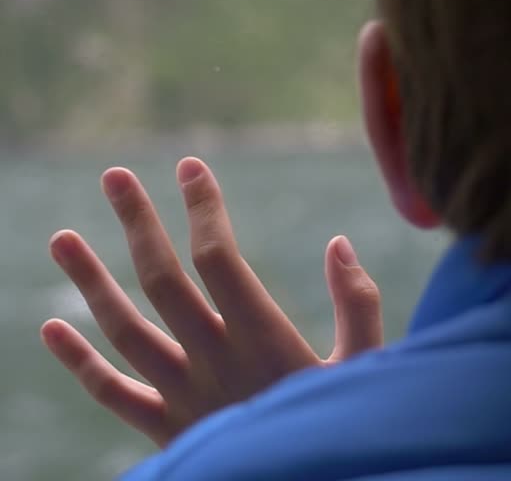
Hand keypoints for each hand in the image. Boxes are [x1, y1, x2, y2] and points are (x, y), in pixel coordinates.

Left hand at [39, 157, 383, 446]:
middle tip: (114, 176)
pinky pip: (112, 394)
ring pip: (125, 331)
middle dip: (137, 223)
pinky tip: (51, 329)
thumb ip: (359, 305)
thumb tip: (338, 244)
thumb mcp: (369, 366)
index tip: (190, 168)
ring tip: (61, 237)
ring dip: (90, 281)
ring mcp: (184, 398)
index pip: (218, 259)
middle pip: (162, 281)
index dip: (201, 208)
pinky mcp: (169, 431)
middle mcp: (213, 362)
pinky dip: (78, 362)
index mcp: (264, 339)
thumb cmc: (345, 428)